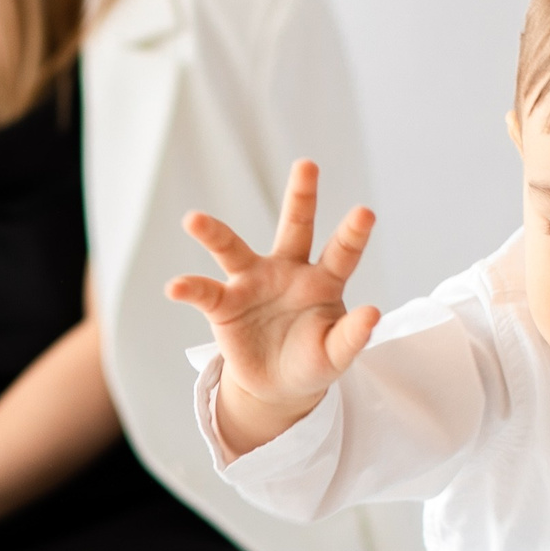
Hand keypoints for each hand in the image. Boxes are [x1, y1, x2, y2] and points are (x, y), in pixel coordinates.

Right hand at [166, 158, 380, 455]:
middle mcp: (287, 271)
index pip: (341, 253)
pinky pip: (204, 293)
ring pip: (232, 249)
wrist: (276, 385)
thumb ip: (352, 336)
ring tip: (194, 220)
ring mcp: (252, 283)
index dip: (353, 233)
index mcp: (322, 281)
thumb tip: (374, 312)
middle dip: (301, 196)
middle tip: (308, 165)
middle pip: (295, 227)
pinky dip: (189, 289)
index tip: (366, 212)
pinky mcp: (224, 305)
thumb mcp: (335, 354)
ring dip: (213, 233)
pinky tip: (175, 287)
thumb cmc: (310, 361)